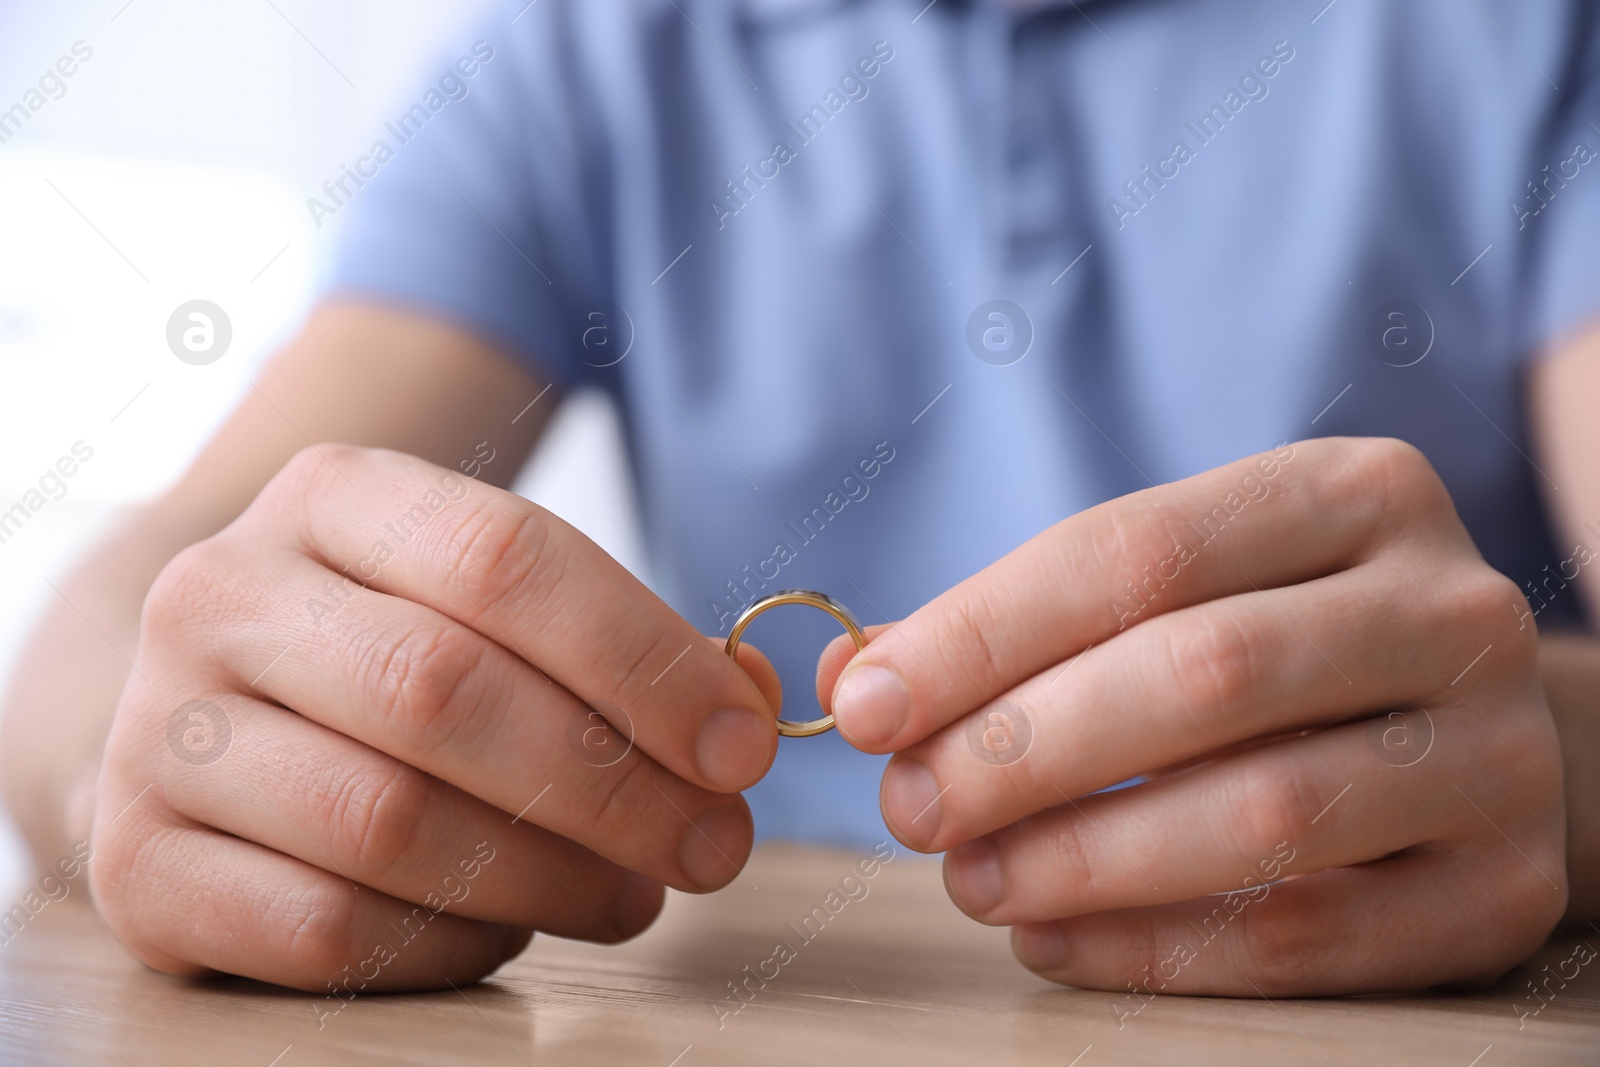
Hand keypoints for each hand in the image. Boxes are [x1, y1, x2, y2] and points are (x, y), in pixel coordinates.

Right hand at [91, 445, 778, 992]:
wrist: (190, 719)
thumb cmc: (383, 656)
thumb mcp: (487, 604)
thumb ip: (618, 643)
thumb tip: (746, 704)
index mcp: (329, 495)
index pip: (506, 556)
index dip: (645, 659)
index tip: (743, 746)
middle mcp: (222, 592)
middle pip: (446, 688)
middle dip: (614, 783)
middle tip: (716, 846)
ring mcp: (160, 729)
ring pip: (388, 819)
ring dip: (549, 874)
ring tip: (633, 893)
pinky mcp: (133, 864)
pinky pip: (323, 928)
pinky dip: (449, 943)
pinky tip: (508, 927)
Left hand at [821, 437, 1566, 995]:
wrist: (1467, 737)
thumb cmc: (1280, 652)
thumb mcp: (1172, 595)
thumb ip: (1021, 627)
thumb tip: (858, 675)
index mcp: (1355, 493)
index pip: (1141, 550)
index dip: (986, 632)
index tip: (867, 706)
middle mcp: (1451, 608)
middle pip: (1204, 673)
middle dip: (1024, 748)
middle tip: (910, 805)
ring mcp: (1500, 751)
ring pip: (1264, 812)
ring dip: (1083, 858)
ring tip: (971, 880)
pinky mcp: (1507, 889)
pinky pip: (1313, 935)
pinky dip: (1159, 949)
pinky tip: (1056, 939)